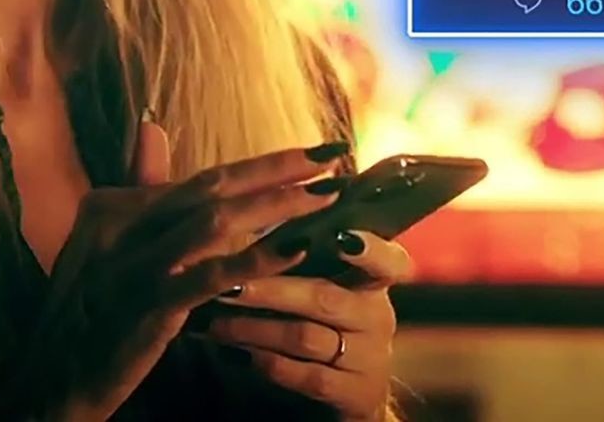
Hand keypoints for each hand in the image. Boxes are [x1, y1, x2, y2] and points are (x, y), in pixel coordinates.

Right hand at [0, 121, 351, 421]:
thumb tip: (152, 127)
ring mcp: (132, 265)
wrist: (48, 380)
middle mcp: (118, 224)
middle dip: (278, 170)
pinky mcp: (146, 305)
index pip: (201, 178)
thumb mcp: (104, 246)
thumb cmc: (86, 314)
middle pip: (213, 187)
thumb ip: (138, 188)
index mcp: (112, 205)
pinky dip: (256, 259)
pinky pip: (210, 276)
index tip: (310, 155)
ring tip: (326, 196)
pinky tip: (295, 249)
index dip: (260, 165)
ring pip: (216, 220)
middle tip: (332, 156)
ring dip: (277, 205)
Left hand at [203, 230, 412, 420]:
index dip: (370, 249)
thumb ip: (305, 256)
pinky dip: (266, 365)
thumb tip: (253, 208)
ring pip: (306, 337)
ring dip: (256, 328)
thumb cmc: (325, 326)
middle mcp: (377, 317)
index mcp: (374, 283)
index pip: (388, 260)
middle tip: (229, 283)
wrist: (348, 393)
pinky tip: (236, 356)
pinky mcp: (354, 396)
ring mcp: (369, 359)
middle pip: (325, 296)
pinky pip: (305, 377)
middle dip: (272, 288)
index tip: (341, 236)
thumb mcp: (326, 289)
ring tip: (216, 322)